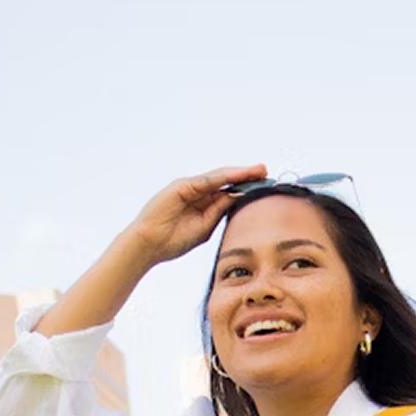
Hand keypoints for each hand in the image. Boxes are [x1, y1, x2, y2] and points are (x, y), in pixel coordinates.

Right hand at [117, 163, 267, 266]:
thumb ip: (219, 212)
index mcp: (203, 203)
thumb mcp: (204, 227)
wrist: (149, 245)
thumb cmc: (173, 241)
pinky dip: (223, 177)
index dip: (246, 187)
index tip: (265, 186)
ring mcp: (188, 187)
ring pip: (219, 177)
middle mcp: (196, 191)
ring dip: (239, 173)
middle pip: (226, 180)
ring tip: (258, 170)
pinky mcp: (181, 187)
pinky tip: (238, 175)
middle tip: (266, 171)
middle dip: (246, 176)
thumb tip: (237, 200)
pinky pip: (206, 180)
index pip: (228, 191)